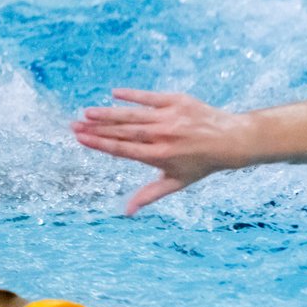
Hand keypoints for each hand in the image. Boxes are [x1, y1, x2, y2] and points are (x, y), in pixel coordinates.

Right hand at [72, 89, 250, 214]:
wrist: (231, 140)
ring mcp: (171, 117)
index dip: (100, 143)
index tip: (80, 138)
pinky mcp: (179, 101)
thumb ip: (149, 194)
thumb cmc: (201, 164)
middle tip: (74, 125)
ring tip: (87, 112)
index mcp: (159, 156)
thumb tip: (126, 212)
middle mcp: (163, 136)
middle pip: (123, 131)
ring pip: (133, 114)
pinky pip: (151, 96)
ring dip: (108, 113)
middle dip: (97, 128)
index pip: (122, 149)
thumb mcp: (176, 182)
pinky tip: (114, 93)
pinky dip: (133, 95)